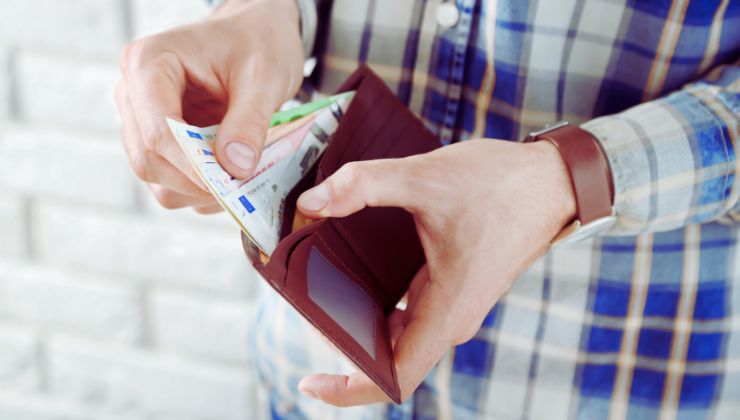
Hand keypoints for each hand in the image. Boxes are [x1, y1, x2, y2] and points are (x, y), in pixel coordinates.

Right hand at [115, 0, 303, 212]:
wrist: (256, 36)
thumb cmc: (257, 43)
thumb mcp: (265, 77)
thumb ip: (249, 121)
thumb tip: (235, 169)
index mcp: (149, 63)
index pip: (157, 131)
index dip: (192, 166)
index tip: (230, 184)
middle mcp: (133, 93)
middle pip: (148, 160)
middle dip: (195, 181)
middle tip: (241, 188)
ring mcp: (141, 120)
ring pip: (155, 178)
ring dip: (198, 190)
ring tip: (240, 178)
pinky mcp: (156, 141)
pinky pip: (169, 181)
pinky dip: (200, 190)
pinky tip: (231, 176)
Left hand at [294, 139, 576, 405]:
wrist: (551, 181)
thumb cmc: (501, 185)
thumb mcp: (426, 177)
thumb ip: (363, 185)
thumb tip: (310, 202)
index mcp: (446, 310)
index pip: (394, 378)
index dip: (348, 389)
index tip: (310, 382)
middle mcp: (450, 318)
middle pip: (388, 358)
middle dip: (343, 346)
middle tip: (302, 307)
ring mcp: (453, 306)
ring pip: (397, 335)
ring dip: (360, 324)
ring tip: (318, 292)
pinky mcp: (454, 288)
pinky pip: (410, 313)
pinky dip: (379, 305)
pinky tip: (355, 275)